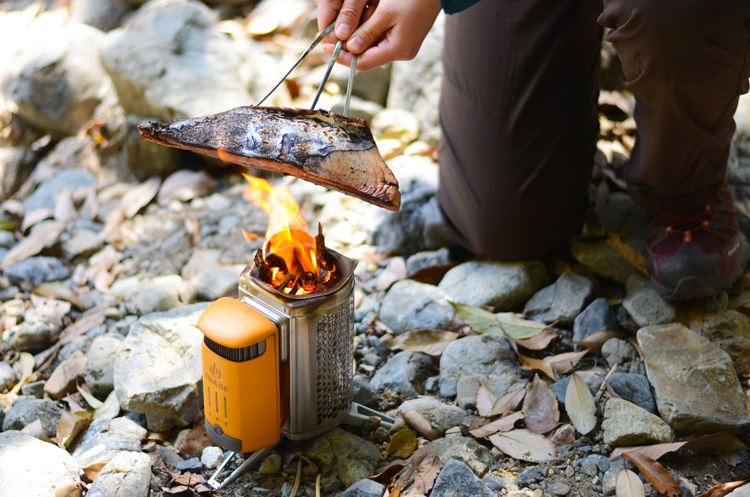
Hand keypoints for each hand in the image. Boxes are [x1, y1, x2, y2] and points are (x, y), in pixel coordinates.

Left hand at [314, 0, 441, 70]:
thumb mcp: (386, 12)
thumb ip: (367, 31)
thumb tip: (350, 48)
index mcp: (398, 49)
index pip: (363, 63)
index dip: (342, 56)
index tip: (326, 45)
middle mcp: (401, 52)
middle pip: (366, 57)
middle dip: (347, 46)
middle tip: (328, 35)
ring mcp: (403, 46)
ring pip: (371, 47)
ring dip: (356, 37)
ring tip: (343, 26)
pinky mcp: (403, 38)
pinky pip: (379, 39)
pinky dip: (367, 31)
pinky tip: (360, 21)